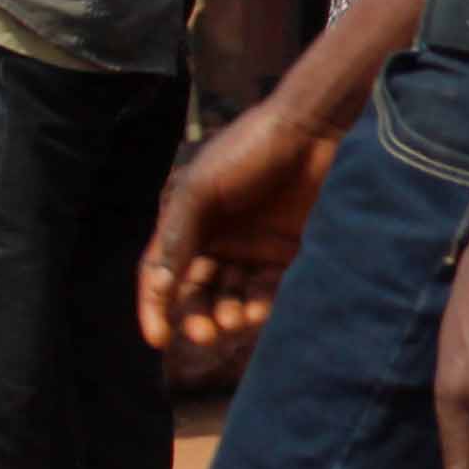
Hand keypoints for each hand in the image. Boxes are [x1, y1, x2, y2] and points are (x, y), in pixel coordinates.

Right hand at [140, 104, 336, 349]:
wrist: (313, 130)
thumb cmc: (247, 150)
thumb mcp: (200, 188)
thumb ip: (177, 236)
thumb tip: (157, 288)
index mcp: (185, 222)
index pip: (161, 273)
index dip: (155, 306)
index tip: (158, 338)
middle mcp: (216, 238)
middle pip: (197, 291)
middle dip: (198, 315)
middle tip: (205, 334)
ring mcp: (252, 246)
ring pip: (232, 295)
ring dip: (229, 314)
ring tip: (234, 321)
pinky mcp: (288, 251)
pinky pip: (269, 288)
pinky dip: (261, 304)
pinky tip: (258, 313)